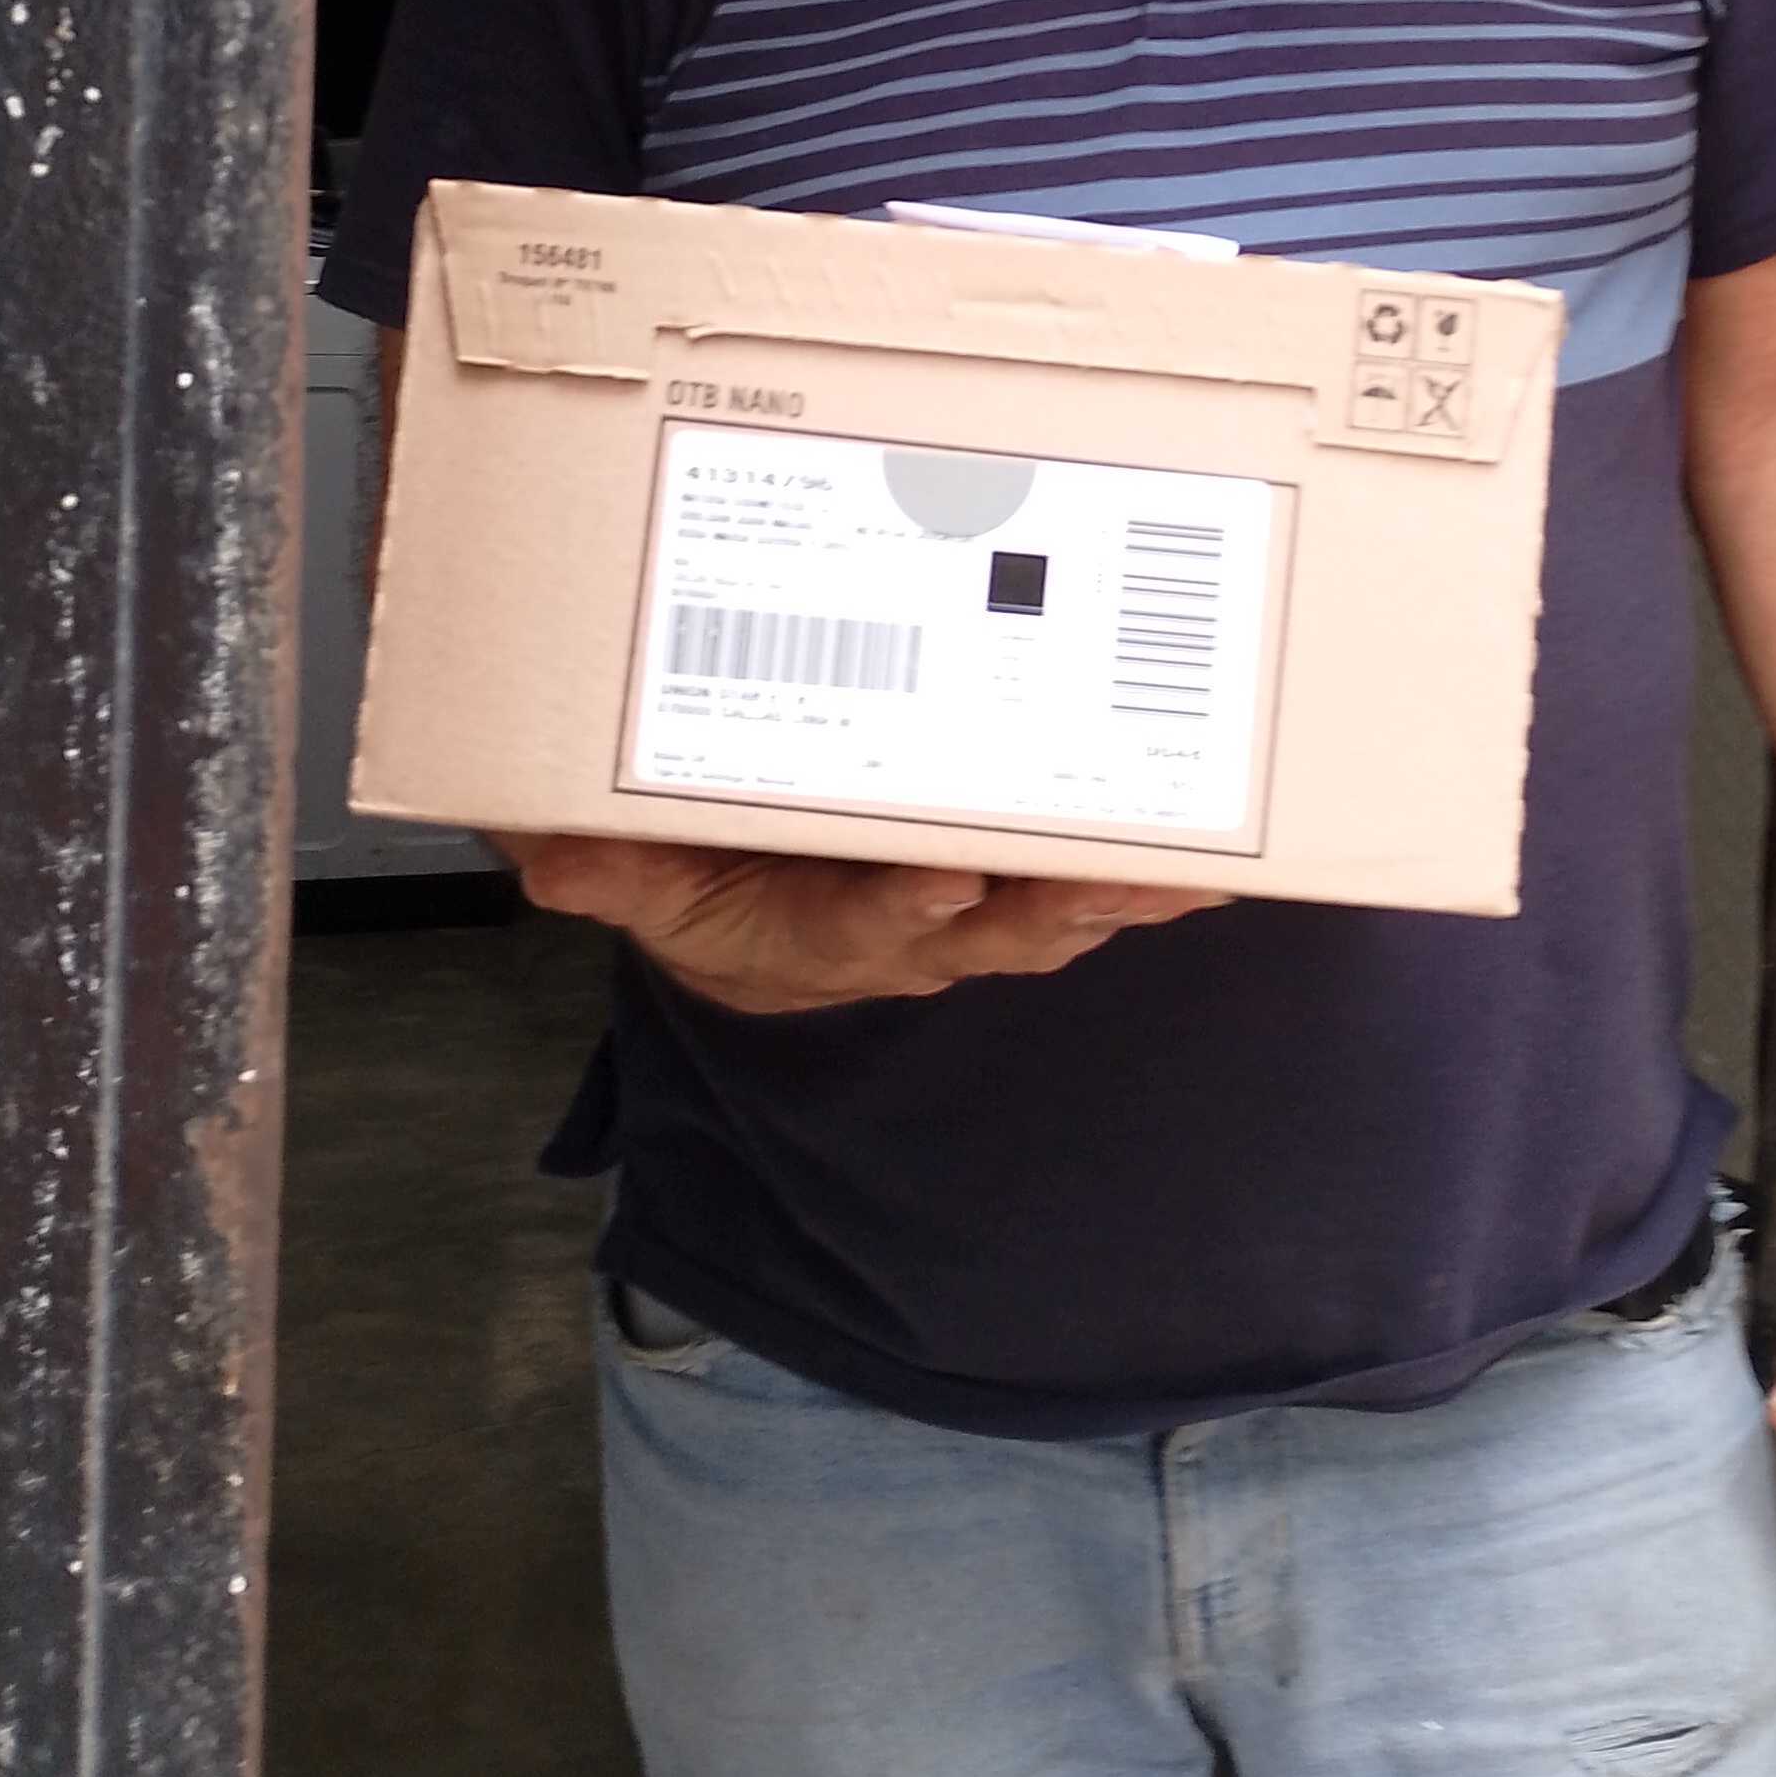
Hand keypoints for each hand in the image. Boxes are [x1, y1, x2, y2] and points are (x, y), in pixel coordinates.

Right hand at [508, 833, 1226, 1016]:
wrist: (739, 917)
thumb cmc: (697, 888)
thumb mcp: (635, 887)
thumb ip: (607, 872)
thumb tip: (554, 853)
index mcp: (814, 931)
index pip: (857, 925)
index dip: (900, 908)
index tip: (939, 876)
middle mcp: (911, 932)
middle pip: (995, 927)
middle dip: (1061, 902)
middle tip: (1120, 869)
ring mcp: (970, 914)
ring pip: (1060, 907)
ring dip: (1131, 890)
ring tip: (1205, 858)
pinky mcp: (1010, 883)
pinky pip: (1089, 880)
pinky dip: (1151, 871)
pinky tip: (1220, 844)